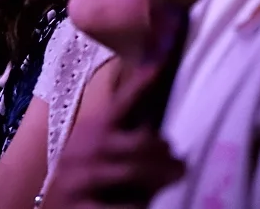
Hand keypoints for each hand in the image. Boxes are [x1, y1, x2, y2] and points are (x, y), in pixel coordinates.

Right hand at [41, 65, 184, 207]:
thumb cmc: (84, 180)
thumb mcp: (99, 155)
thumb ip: (125, 144)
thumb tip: (165, 143)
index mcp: (90, 131)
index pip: (119, 104)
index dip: (139, 85)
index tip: (159, 65)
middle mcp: (83, 150)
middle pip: (138, 142)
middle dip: (165, 153)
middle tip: (180, 164)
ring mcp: (78, 178)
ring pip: (134, 170)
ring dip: (160, 177)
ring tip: (173, 178)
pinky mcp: (80, 205)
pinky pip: (124, 205)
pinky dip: (138, 206)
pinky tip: (143, 205)